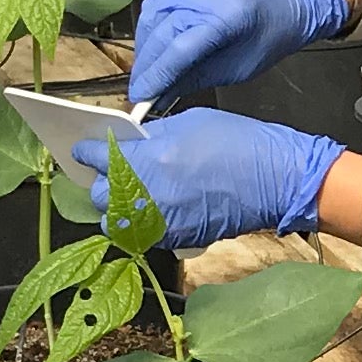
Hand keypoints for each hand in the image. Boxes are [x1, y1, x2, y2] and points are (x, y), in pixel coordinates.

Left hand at [76, 108, 344, 250]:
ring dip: (118, 207)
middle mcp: (148, 196)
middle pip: (99, 196)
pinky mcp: (177, 239)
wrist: (277, 180)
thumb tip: (133, 142)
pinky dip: (143, 222)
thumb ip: (153, 134)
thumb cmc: (241, 145)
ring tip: (131, 192)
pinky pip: (144, 234)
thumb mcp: (190, 122)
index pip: (96, 158)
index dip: (87, 151)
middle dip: (101, 182)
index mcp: (147, 160)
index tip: (84, 149)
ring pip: (117, 222)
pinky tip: (156, 206)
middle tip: (112, 170)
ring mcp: (162, 222)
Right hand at [127, 0, 353, 105]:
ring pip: (153, 13)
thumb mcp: (239, 67)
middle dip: (146, 63)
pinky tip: (152, 43)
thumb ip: (197, 78)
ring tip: (146, 69)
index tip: (140, 95)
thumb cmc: (271, 34)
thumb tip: (160, 94)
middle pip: (162, 29)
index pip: (179, 48)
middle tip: (138, 88)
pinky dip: (151, 23)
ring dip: (144, 44)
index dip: (156, 74)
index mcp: (229, 15)